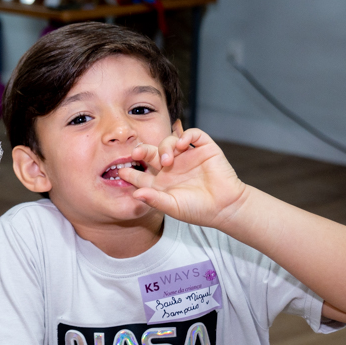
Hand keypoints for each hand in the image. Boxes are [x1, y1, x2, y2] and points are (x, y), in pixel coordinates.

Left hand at [120, 128, 248, 229]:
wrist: (225, 207)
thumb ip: (154, 200)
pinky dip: (186, 135)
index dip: (131, 172)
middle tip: (137, 153)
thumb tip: (135, 194)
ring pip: (169, 142)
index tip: (120, 171)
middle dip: (141, 151)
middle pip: (151, 153)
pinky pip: (193, 135)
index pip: (141, 174)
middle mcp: (171, 167)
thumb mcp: (172, 207)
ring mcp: (187, 156)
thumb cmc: (197, 210)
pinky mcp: (203, 149)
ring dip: (165, 147)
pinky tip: (182, 144)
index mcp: (160, 182)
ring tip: (168, 160)